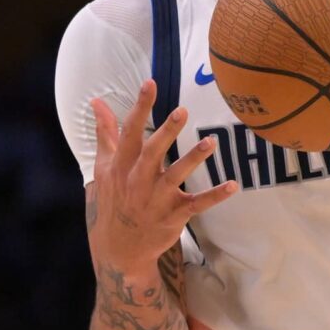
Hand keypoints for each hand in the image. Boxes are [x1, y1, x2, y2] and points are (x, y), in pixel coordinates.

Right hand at [89, 81, 237, 275]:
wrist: (120, 246)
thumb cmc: (115, 198)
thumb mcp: (105, 166)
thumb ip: (106, 132)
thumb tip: (96, 101)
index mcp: (122, 165)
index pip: (130, 132)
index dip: (140, 107)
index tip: (150, 83)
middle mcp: (138, 180)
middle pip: (152, 153)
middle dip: (166, 132)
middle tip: (182, 111)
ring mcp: (157, 199)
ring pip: (176, 176)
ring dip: (193, 159)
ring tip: (211, 142)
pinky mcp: (174, 215)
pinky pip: (197, 204)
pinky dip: (216, 196)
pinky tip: (233, 185)